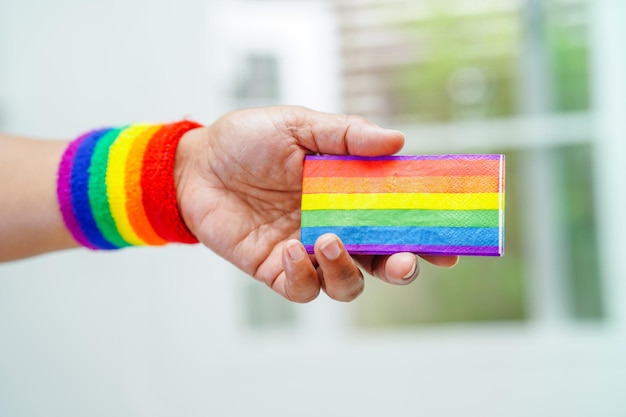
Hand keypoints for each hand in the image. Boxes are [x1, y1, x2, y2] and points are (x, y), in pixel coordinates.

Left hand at [175, 106, 457, 301]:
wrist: (195, 162)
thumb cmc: (249, 139)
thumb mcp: (299, 125)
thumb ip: (345, 135)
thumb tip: (397, 141)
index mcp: (348, 194)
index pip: (397, 218)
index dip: (425, 232)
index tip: (450, 242)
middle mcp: (335, 226)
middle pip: (381, 261)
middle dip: (401, 268)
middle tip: (405, 260)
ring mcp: (307, 251)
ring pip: (346, 285)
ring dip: (348, 271)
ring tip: (331, 238)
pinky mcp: (276, 268)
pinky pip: (302, 288)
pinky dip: (304, 275)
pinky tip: (292, 247)